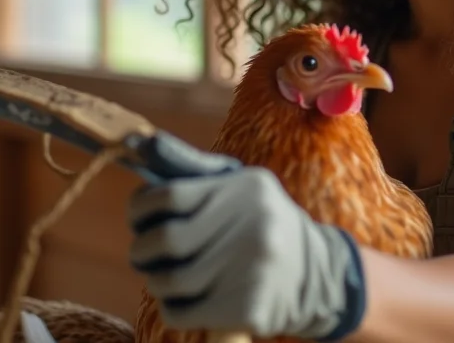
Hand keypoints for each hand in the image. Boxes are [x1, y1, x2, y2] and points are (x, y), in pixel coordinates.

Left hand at [128, 157, 365, 339]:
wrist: (315, 272)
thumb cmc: (259, 221)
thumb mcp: (237, 185)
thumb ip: (191, 168)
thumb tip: (138, 142)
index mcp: (246, 186)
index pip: (170, 194)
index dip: (140, 208)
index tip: (138, 217)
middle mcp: (255, 222)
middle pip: (166, 240)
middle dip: (141, 250)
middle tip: (145, 253)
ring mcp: (255, 267)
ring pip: (169, 281)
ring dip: (155, 280)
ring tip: (165, 276)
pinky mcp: (250, 307)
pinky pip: (182, 312)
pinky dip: (171, 307)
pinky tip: (185, 298)